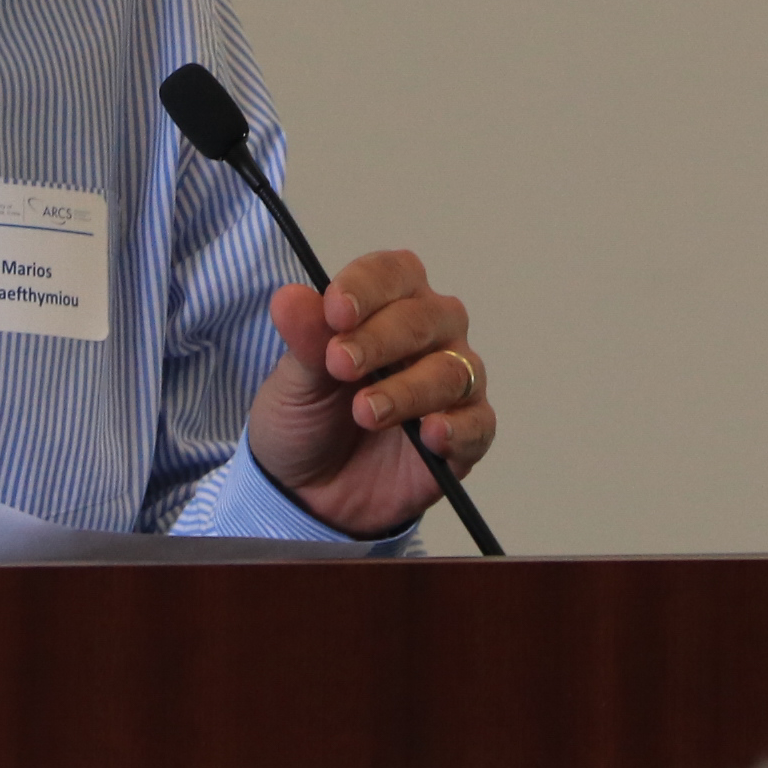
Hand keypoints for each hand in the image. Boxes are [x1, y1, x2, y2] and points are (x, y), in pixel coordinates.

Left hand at [242, 250, 495, 539]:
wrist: (309, 492)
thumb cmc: (307, 419)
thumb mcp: (293, 382)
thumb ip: (302, 340)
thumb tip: (289, 297)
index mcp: (389, 304)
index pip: (394, 274)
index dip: (367, 287)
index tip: (335, 310)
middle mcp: (431, 335)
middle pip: (426, 318)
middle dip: (381, 339)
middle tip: (341, 364)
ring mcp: (453, 385)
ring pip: (453, 371)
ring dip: (408, 390)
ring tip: (365, 412)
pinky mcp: (465, 436)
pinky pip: (478, 424)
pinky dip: (456, 428)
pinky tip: (429, 435)